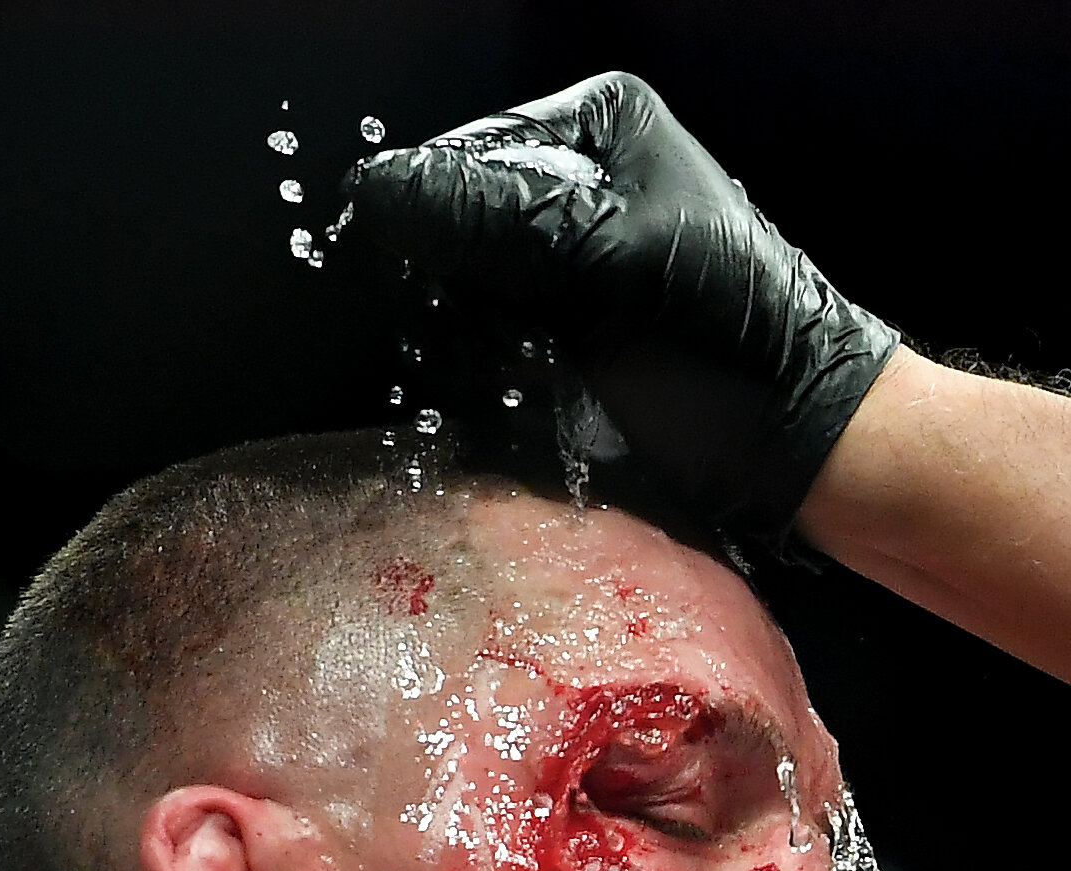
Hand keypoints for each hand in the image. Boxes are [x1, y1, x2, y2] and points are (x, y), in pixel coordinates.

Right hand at [346, 72, 899, 552]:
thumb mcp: (605, 264)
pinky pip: (500, 330)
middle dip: (459, 287)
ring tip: (516, 372)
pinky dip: (495, 364)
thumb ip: (492, 217)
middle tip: (495, 341)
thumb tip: (376, 190)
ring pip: (472, 283)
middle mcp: (583, 179)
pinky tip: (520, 390)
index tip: (451, 297)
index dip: (436, 227)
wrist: (792, 445)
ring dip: (472, 335)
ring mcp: (579, 254)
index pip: (461, 158)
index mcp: (598, 127)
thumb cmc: (722, 345)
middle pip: (460, 221)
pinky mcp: (578, 323)